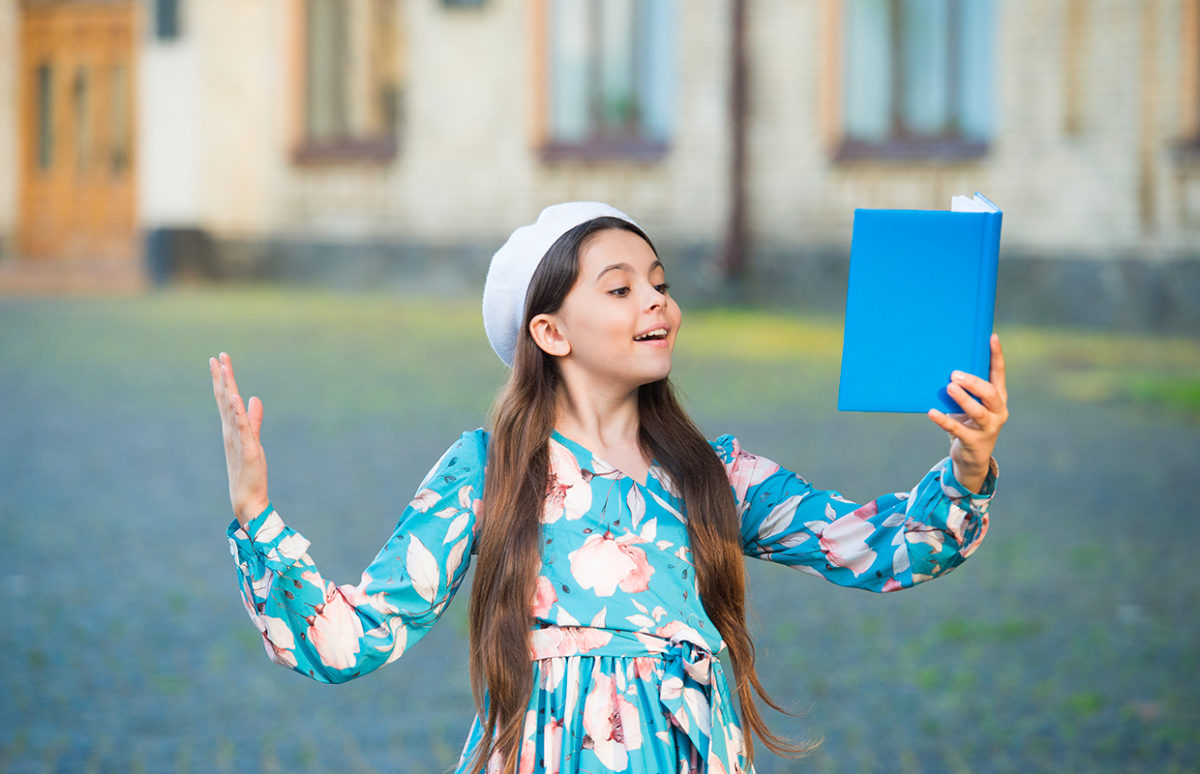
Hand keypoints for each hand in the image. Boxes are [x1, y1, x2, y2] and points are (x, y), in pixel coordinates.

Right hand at [210, 352, 269, 525]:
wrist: (247, 498)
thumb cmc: (248, 471)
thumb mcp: (253, 439)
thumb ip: (253, 419)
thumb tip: (255, 399)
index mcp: (231, 428)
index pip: (225, 399)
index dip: (222, 379)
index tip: (219, 360)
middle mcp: (230, 431)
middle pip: (224, 399)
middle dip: (222, 377)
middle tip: (217, 356)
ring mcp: (237, 438)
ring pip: (230, 408)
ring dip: (227, 388)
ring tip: (224, 368)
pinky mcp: (247, 448)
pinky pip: (242, 426)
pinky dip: (238, 411)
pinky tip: (235, 396)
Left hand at [927, 334, 1008, 493]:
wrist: (972, 458)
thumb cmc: (969, 423)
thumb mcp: (971, 404)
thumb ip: (964, 389)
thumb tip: (941, 364)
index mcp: (998, 398)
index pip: (999, 374)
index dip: (996, 356)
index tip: (991, 337)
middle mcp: (997, 412)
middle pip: (991, 393)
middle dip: (974, 382)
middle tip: (955, 374)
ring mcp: (987, 428)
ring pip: (978, 412)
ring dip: (963, 399)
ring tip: (949, 387)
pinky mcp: (973, 441)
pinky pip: (957, 430)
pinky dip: (944, 421)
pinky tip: (932, 413)